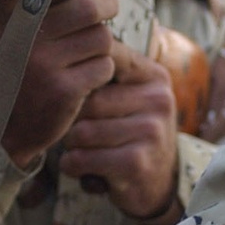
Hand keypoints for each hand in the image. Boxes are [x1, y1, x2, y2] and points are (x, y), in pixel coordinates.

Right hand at [0, 0, 117, 167]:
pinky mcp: (65, 90)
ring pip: (101, 39)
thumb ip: (6, 0)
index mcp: (6, 21)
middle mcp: (23, 40)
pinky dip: (101, 71)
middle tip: (108, 7)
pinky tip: (85, 78)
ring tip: (87, 53)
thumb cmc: (7, 72)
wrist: (2, 128)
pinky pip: (104, 67)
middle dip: (105, 6)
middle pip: (87, 8)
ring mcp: (45, 65)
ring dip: (102, 45)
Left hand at [58, 38, 179, 223]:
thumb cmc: (132, 136)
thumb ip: (109, 72)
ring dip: (72, 147)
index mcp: (154, 77)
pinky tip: (83, 170)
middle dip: (73, 120)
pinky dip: (74, 167)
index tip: (74, 91)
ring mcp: (150, 132)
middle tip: (78, 134)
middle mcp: (158, 100)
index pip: (107, 56)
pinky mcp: (136, 163)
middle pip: (88, 99)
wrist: (158, 187)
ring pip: (82, 131)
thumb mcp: (132, 99)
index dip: (81, 73)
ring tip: (82, 152)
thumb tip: (66, 37)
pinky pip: (83, 158)